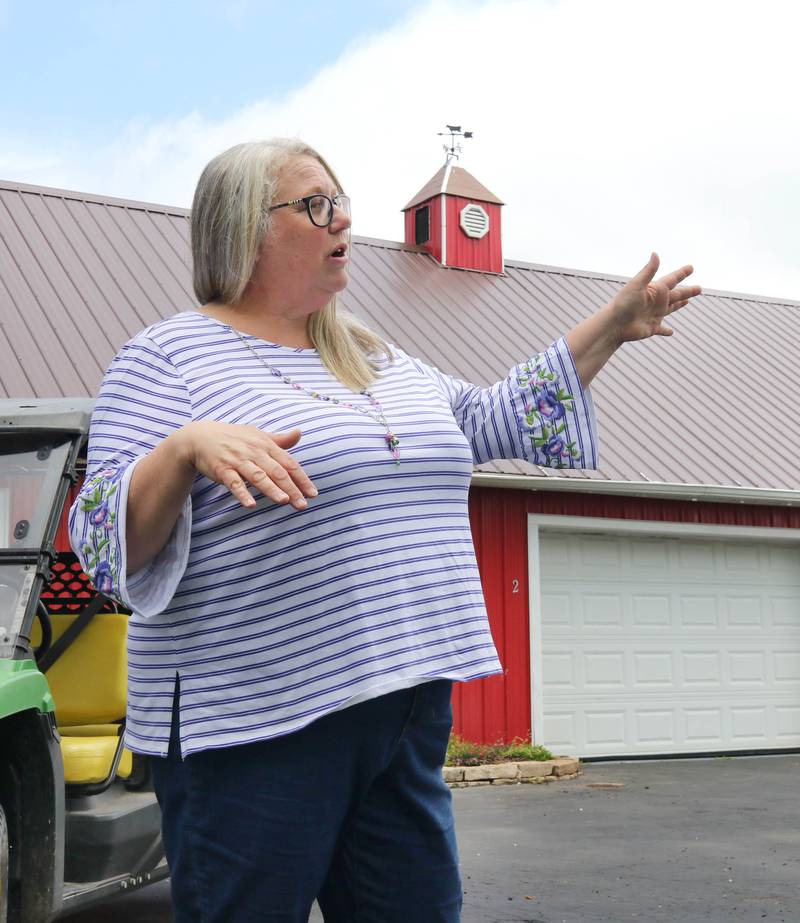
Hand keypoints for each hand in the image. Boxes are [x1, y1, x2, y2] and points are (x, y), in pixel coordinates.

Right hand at [174, 422, 316, 510]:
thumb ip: (280, 440)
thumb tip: (300, 433)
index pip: (289, 463)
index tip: (313, 494)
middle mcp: (254, 452)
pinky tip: (250, 505)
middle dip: (291, 488)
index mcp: (266, 445)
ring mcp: (238, 460)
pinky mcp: (222, 469)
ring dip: (271, 489)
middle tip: (303, 504)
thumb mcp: (257, 435)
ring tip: (284, 501)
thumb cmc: (234, 437)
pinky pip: (234, 483)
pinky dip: (242, 493)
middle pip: (277, 472)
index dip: (301, 479)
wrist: (200, 436)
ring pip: (258, 476)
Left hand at [609, 253, 701, 343]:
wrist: (614, 324)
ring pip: (671, 309)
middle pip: (677, 295)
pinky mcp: (652, 328)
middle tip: (699, 288)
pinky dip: (666, 331)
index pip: (672, 279)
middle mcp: (656, 302)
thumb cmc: (623, 303)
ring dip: (679, 305)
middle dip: (688, 291)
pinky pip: (662, 330)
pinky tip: (671, 332)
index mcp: (655, 290)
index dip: (682, 273)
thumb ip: (648, 271)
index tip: (691, 267)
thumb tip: (655, 253)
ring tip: (687, 302)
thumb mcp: (637, 285)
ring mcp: (654, 315)